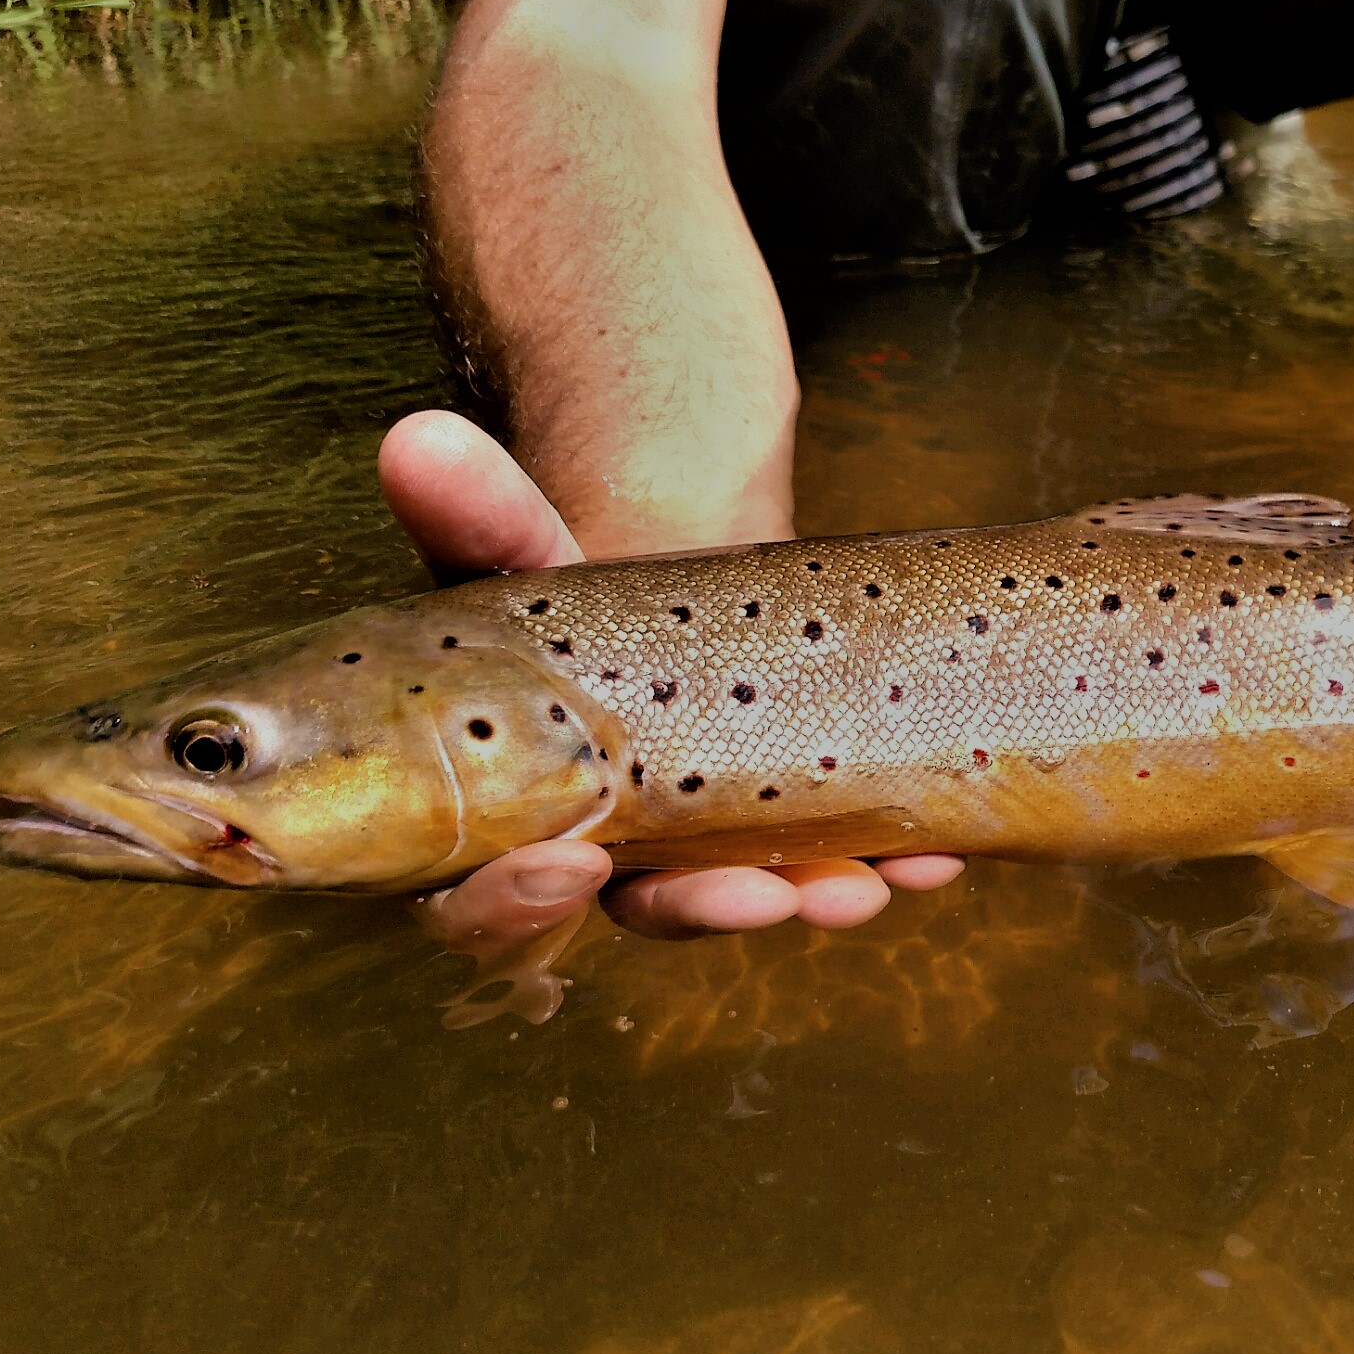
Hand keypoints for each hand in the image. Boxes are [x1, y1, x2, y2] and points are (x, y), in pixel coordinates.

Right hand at [377, 410, 965, 944]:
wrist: (666, 577)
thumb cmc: (567, 583)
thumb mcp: (523, 548)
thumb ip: (476, 515)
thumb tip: (417, 439)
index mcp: (496, 822)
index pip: (482, 902)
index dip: (511, 904)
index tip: (565, 868)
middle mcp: (598, 858)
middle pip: (637, 914)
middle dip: (700, 913)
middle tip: (759, 899)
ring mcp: (698, 851)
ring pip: (745, 898)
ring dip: (807, 900)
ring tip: (865, 889)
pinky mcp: (782, 832)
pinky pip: (832, 863)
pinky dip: (887, 862)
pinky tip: (936, 857)